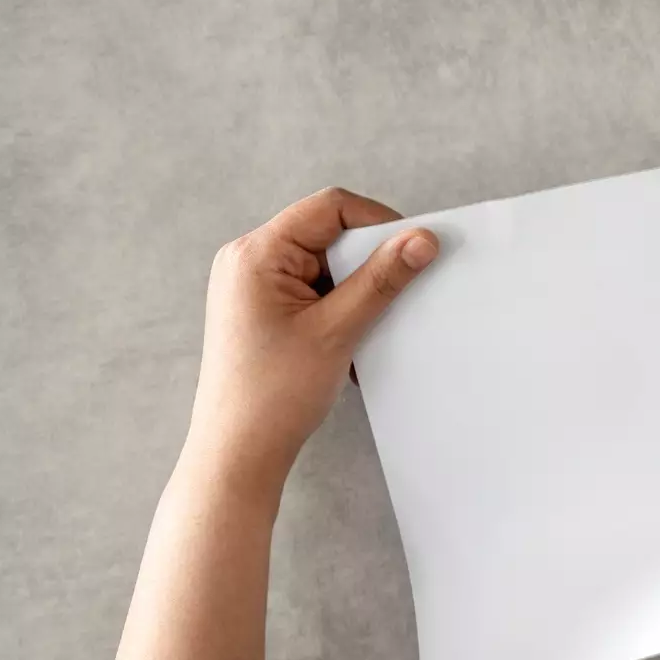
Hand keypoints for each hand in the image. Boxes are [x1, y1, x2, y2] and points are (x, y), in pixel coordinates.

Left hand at [188, 187, 437, 479]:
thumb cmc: (273, 395)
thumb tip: (421, 239)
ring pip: (324, 264)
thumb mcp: (337, 330)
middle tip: (392, 295)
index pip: (330, 208)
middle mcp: (248, 260)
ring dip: (354, 290)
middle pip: (327, 233)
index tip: (414, 249)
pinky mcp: (261, 308)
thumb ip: (382, 279)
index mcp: (256, 253)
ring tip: (360, 329)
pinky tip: (347, 340)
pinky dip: (339, 308)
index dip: (378, 222)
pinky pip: (313, 289)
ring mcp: (252, 285)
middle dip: (366, 261)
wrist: (238, 451)